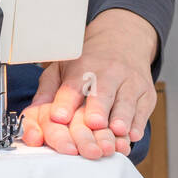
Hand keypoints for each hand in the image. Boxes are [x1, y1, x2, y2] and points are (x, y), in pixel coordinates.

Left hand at [18, 9, 157, 159]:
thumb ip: (47, 92)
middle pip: (101, 93)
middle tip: (93, 123)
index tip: (58, 116)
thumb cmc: (89, 62)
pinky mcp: (146, 96)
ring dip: (121, 117)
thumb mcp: (62, 68)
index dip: (65, 101)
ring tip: (117, 130)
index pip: (72, 86)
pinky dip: (138, 124)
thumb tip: (31, 115)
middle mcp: (108, 74)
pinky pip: (143, 111)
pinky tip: (132, 134)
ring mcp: (129, 84)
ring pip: (125, 102)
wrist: (124, 42)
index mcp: (82, 69)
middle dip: (97, 108)